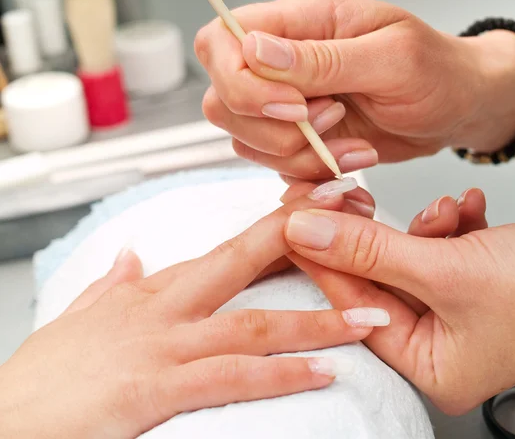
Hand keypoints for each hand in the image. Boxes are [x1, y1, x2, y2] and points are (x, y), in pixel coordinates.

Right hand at [0, 184, 388, 438]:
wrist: (3, 422)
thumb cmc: (43, 377)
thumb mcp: (78, 317)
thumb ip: (110, 282)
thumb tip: (132, 254)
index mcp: (151, 290)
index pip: (228, 249)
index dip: (277, 225)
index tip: (318, 206)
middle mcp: (164, 308)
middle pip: (244, 261)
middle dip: (305, 237)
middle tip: (356, 216)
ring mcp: (162, 347)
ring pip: (254, 323)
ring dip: (318, 317)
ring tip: (369, 316)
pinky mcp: (154, 390)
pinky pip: (232, 377)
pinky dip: (281, 374)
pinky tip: (322, 372)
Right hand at [195, 0, 514, 179]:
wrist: (456, 108)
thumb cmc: (437, 71)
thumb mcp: (391, 58)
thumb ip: (322, 58)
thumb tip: (255, 51)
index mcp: (301, 21)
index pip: (222, 41)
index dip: (241, 82)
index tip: (296, 106)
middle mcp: (284, 62)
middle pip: (223, 99)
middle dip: (272, 128)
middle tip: (332, 122)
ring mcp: (288, 102)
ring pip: (245, 139)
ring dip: (296, 155)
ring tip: (350, 144)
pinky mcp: (299, 137)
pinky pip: (275, 164)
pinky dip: (310, 172)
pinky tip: (350, 158)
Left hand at [282, 189, 514, 413]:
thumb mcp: (450, 269)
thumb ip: (370, 250)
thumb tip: (308, 232)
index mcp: (433, 367)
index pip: (356, 310)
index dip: (325, 262)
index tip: (298, 222)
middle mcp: (443, 345)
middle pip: (381, 282)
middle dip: (376, 237)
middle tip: (350, 198)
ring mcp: (460, 311)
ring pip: (410, 259)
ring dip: (422, 227)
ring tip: (445, 211)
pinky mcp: (476, 281)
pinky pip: (442, 249)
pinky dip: (450, 225)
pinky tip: (467, 208)